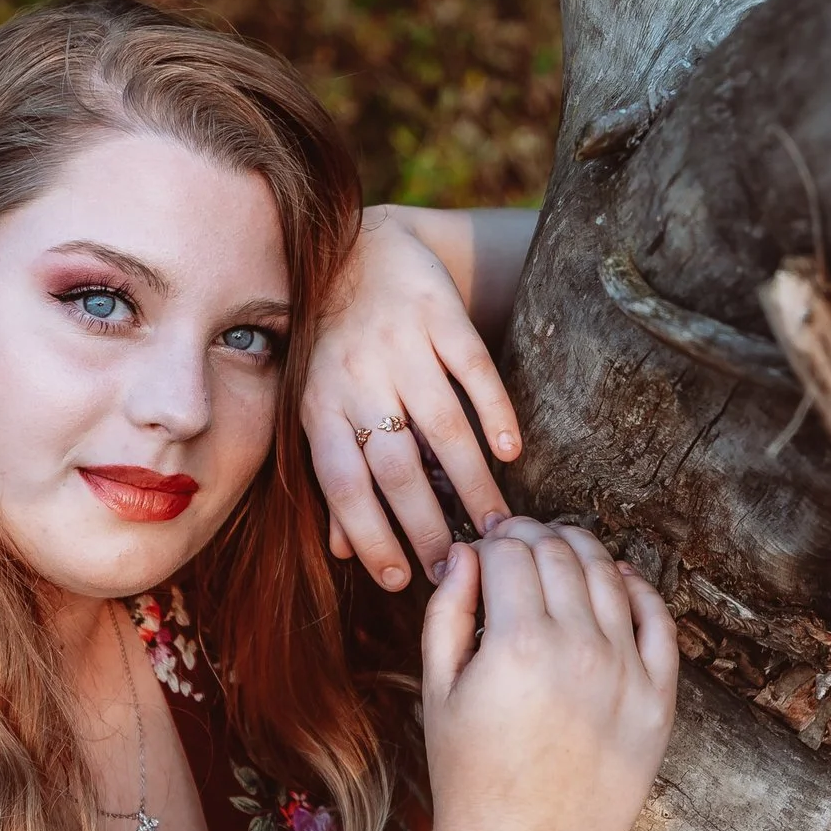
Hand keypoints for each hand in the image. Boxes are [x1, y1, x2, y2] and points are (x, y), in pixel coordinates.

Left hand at [304, 207, 522, 591]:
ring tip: (499, 527)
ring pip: (442, 427)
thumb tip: (341, 552)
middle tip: (459, 567)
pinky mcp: (440, 315)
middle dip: (429, 526)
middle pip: (396, 466)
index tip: (402, 581)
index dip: (370, 536)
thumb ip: (332, 476)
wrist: (360, 249)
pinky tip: (512, 451)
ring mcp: (400, 345)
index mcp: (319, 408)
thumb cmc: (336, 347)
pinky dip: (495, 412)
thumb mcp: (318, 408)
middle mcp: (356, 379)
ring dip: (473, 483)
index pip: (344, 485)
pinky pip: (473, 370)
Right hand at [419, 518, 678, 830]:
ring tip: (560, 555)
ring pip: (610, 576)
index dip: (493, 540)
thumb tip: (468, 552)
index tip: (485, 547)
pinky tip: (617, 582)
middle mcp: (578, 651)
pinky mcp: (658, 704)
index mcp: (516, 646)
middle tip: (517, 543)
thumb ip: (448, 612)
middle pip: (561, 554)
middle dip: (533, 537)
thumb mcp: (439, 691)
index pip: (511, 553)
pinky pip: (659, 621)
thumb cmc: (466, 779)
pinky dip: (639, 590)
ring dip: (582, 553)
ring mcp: (626, 676)